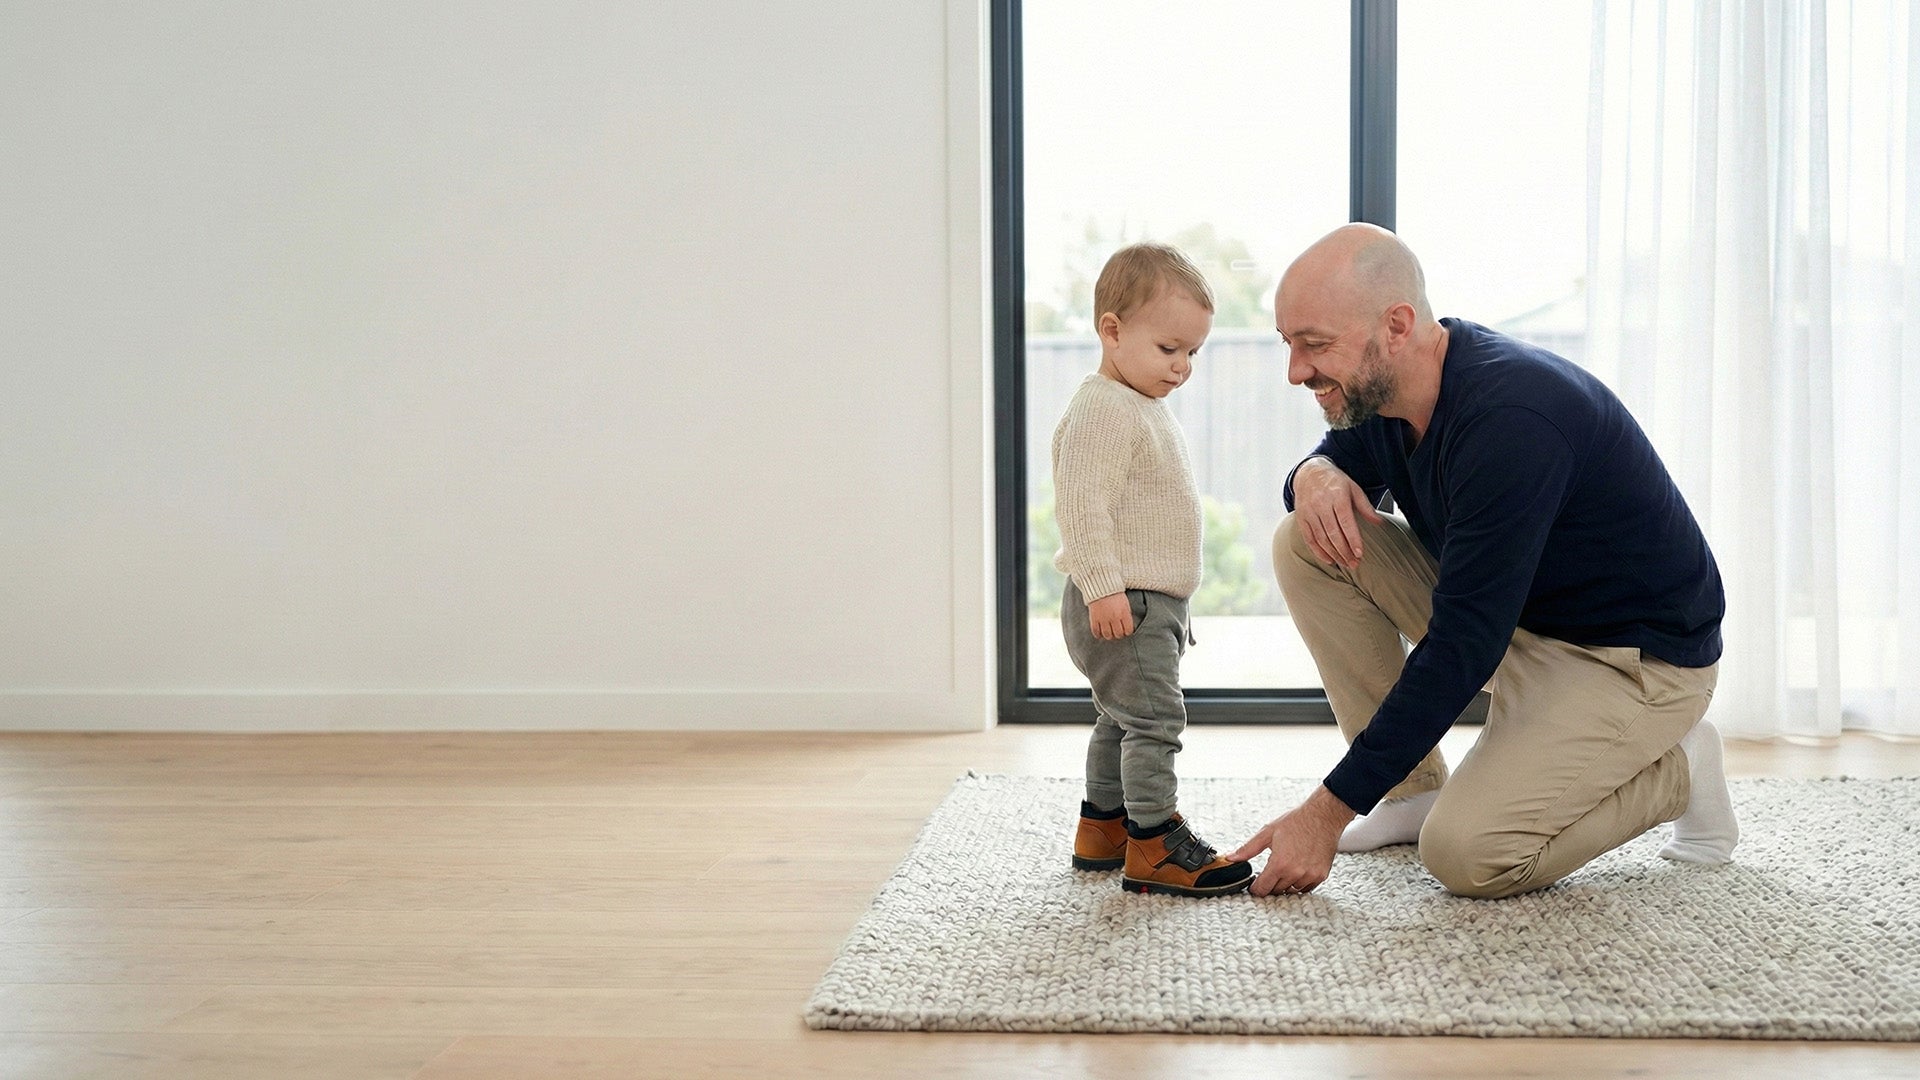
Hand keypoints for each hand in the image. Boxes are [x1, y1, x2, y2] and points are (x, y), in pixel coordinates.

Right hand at [1087, 592, 1134, 639]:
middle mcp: (1114, 617)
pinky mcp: (1094, 618)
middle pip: (1118, 634)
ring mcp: (1104, 619)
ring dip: (1109, 635)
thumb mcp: (1125, 603)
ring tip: (1109, 632)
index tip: (1125, 631)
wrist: (1101, 585)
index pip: (1128, 630)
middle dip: (1118, 634)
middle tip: (1116, 631)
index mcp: (1124, 613)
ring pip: (1108, 635)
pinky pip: (1096, 632)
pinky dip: (1098, 634)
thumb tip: (1127, 628)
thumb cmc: (1115, 594)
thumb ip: (1126, 615)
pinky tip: (1100, 633)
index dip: (1127, 632)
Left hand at [1229, 786, 1355, 895]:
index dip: (1255, 888)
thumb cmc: (1296, 821)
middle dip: (1269, 885)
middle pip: (1276, 891)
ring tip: (1283, 869)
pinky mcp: (1321, 876)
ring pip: (1291, 891)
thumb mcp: (1267, 833)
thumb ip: (1248, 849)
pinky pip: (1306, 888)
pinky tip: (1296, 871)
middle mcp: (1295, 873)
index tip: (1254, 885)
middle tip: (1267, 873)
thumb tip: (1230, 858)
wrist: (1323, 816)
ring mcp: (1310, 876)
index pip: (1262, 889)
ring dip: (1284, 884)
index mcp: (1279, 864)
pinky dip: (1299, 883)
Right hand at [1292, 457, 1383, 569]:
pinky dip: (1318, 552)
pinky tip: (1329, 560)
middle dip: (1344, 551)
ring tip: (1345, 563)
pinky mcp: (1301, 518)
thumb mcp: (1353, 488)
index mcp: (1337, 496)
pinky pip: (1309, 538)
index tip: (1359, 553)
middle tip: (1354, 564)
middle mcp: (1321, 504)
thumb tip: (1379, 522)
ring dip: (1333, 554)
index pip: (1345, 521)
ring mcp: (1309, 512)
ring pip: (1321, 538)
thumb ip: (1365, 506)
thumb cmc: (1335, 482)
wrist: (1309, 472)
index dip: (1352, 539)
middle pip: (1333, 533)